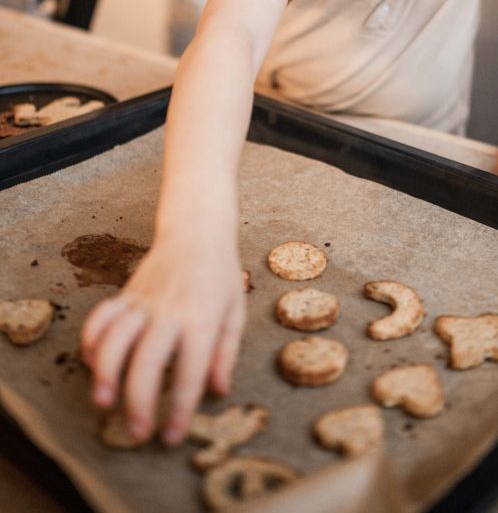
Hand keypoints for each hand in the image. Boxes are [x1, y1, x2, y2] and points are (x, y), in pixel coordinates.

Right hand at [81, 236, 244, 444]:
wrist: (197, 230)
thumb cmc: (220, 275)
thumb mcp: (235, 313)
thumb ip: (226, 353)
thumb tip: (218, 391)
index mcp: (202, 319)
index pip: (190, 371)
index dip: (180, 409)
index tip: (171, 436)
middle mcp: (171, 311)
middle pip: (148, 360)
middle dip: (139, 400)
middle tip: (136, 432)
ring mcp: (145, 301)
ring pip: (117, 337)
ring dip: (105, 371)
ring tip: (102, 401)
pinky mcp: (127, 293)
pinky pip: (102, 316)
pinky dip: (92, 339)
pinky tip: (92, 362)